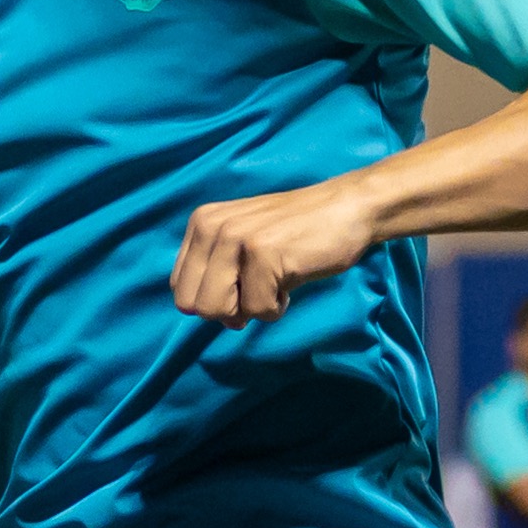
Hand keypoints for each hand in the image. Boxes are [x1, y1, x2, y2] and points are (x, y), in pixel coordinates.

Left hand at [170, 176, 381, 325]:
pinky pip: (257, 310)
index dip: (213, 300)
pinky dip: (277, 307)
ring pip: (218, 311)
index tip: (243, 285)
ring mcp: (236, 238)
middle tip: (258, 290)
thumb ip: (217, 274)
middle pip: (194, 306)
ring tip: (273, 283)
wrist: (347, 209)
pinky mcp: (263, 253)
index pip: (180, 289)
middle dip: (228, 311)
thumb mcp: (242, 243)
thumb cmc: (297, 233)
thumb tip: (215, 318)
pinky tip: (291, 280)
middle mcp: (211, 226)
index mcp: (201, 223)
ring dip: (251, 310)